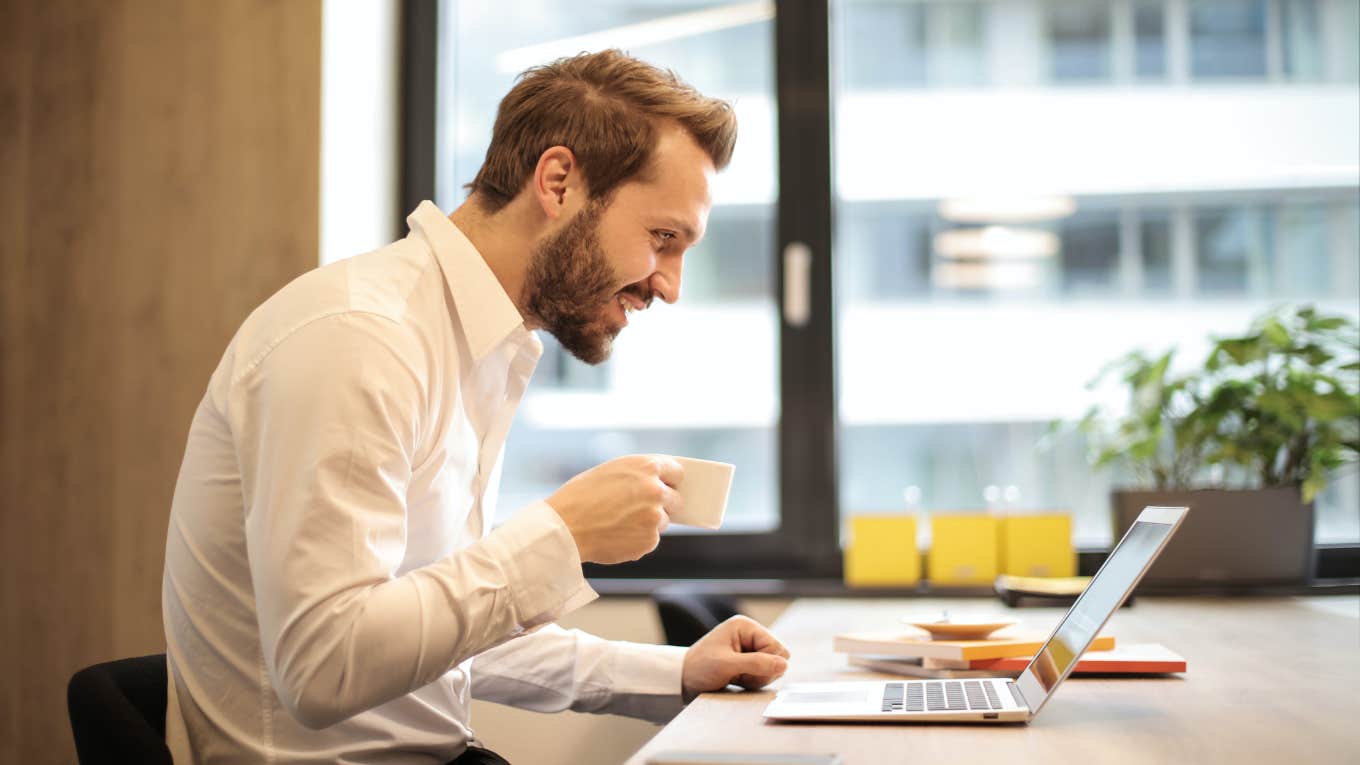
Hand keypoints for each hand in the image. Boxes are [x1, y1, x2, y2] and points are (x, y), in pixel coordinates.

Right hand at [546, 455, 683, 563]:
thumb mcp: (611, 472)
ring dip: (648, 524)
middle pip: (676, 499)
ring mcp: (654, 517)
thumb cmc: (580, 497)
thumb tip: (660, 484)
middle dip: (663, 504)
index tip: (668, 486)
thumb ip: (638, 476)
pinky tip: (615, 535)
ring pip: (662, 521)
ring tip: (618, 523)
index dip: (671, 480)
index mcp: (646, 466)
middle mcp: (655, 490)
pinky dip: (637, 540)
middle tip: (642, 509)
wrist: (564, 528)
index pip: (676, 471)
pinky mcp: (649, 541)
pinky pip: (650, 540)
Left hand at [681, 616, 789, 702]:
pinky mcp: (748, 660)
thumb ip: (756, 664)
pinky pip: (765, 673)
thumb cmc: (700, 668)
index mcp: (745, 626)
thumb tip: (784, 665)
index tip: (744, 670)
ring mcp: (750, 647)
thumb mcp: (726, 665)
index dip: (766, 664)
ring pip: (773, 667)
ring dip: (758, 678)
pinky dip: (754, 680)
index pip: (777, 647)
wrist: (682, 679)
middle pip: (778, 656)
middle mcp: (750, 633)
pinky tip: (738, 680)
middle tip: (740, 676)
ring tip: (737, 678)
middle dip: (763, 671)